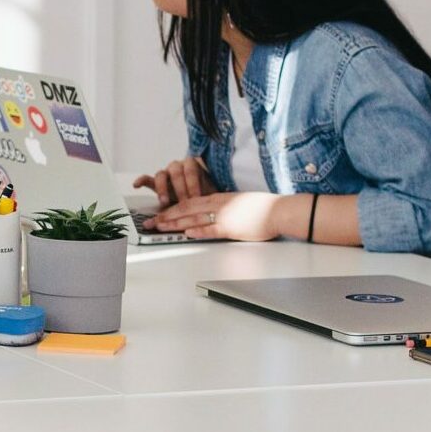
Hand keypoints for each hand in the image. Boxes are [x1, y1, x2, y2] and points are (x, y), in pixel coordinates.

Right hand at [132, 157, 214, 207]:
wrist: (200, 196)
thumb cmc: (206, 193)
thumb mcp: (212, 191)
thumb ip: (213, 191)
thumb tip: (222, 197)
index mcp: (192, 164)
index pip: (190, 169)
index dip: (193, 183)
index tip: (196, 197)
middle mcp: (178, 167)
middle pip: (176, 172)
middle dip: (180, 188)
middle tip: (184, 202)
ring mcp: (166, 173)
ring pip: (161, 174)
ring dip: (162, 188)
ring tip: (165, 201)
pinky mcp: (156, 182)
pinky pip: (147, 178)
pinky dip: (141, 180)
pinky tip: (136, 185)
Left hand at [151, 192, 284, 240]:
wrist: (278, 210)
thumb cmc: (262, 208)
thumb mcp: (238, 202)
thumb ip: (223, 207)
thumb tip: (211, 213)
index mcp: (219, 198)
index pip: (189, 202)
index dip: (172, 208)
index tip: (161, 213)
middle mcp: (218, 204)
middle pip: (186, 209)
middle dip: (166, 216)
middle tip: (152, 222)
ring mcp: (224, 215)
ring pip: (193, 218)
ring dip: (175, 224)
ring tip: (160, 227)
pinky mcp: (232, 227)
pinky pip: (211, 229)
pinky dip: (197, 231)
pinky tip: (186, 233)